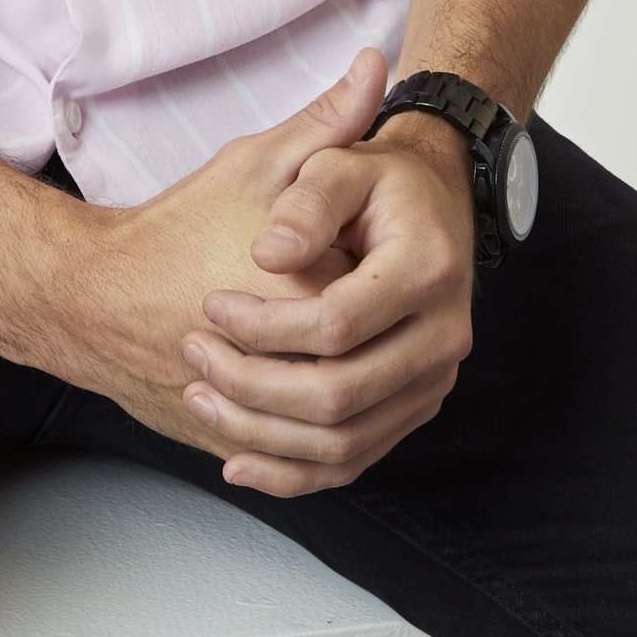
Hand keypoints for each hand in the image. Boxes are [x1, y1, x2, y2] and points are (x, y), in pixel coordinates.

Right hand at [39, 49, 390, 460]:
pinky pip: (296, 465)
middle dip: (361, 343)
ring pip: (336, 436)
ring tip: (326, 355)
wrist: (90, 297)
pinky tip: (311, 406)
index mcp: (310, 297)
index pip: (386, 307)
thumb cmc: (175, 229)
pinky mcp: (233, 446)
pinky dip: (311, 446)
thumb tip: (377, 67)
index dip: (375, 277)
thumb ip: (324, 124)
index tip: (350, 254)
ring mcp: (261, 417)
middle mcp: (290, 368)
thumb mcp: (254, 165)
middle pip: (368, 374)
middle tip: (334, 301)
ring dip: (346, 403)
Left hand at [180, 106, 478, 497]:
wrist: (430, 204)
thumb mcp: (340, 164)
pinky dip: (292, 472)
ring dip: (262, 433)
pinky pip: (354, 460)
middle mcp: (443, 337)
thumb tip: (267, 255)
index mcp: (427, 271)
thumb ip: (305, 204)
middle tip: (193, 354)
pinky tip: (238, 462)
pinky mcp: (412, 407)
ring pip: (343, 441)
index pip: (337, 325)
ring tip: (201, 399)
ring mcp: (432, 381)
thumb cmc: (376, 181)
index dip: (264, 326)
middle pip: (339, 395)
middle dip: (252, 384)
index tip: (211, 304)